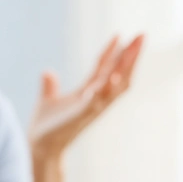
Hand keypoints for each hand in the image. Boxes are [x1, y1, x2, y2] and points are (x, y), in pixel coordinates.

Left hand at [28, 34, 143, 162]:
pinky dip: (103, 90)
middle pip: (119, 74)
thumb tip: (47, 72)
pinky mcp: (80, 116)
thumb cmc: (46, 127)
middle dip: (131, 56)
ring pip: (114, 86)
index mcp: (89, 93)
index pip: (104, 68)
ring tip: (130, 50)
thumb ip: (50, 86)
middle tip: (142, 35)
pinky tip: (109, 77)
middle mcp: (96, 100)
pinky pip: (96, 102)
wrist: (40, 147)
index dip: (112, 52)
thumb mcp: (48, 100)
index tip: (121, 34)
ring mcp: (91, 108)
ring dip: (123, 68)